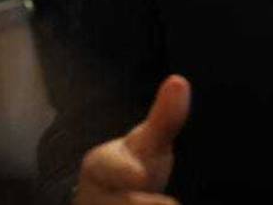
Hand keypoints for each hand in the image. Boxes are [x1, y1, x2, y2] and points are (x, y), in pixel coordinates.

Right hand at [74, 75, 190, 204]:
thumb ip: (164, 118)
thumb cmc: (132, 168)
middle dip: (148, 203)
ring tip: (167, 202)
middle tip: (168, 203)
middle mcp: (92, 195)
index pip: (105, 165)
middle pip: (124, 200)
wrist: (107, 199)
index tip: (139, 174)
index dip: (123, 170)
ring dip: (152, 202)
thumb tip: (180, 81)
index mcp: (100, 166)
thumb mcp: (147, 144)